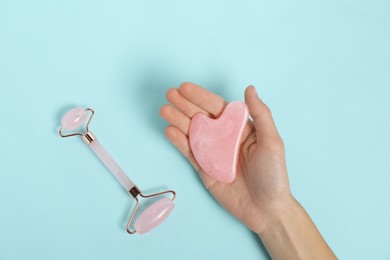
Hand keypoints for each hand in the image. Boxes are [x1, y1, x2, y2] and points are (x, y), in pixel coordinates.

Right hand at [160, 82, 291, 233]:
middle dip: (185, 105)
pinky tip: (170, 130)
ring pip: (192, 133)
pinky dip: (179, 142)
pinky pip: (189, 153)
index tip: (185, 88)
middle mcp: (224, 138)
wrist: (266, 209)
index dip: (201, 97)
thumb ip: (261, 114)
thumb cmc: (273, 175)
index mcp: (239, 128)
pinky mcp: (204, 169)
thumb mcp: (272, 142)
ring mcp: (213, 153)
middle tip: (169, 94)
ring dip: (178, 120)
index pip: (218, 107)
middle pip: (201, 117)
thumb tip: (249, 88)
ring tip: (164, 110)